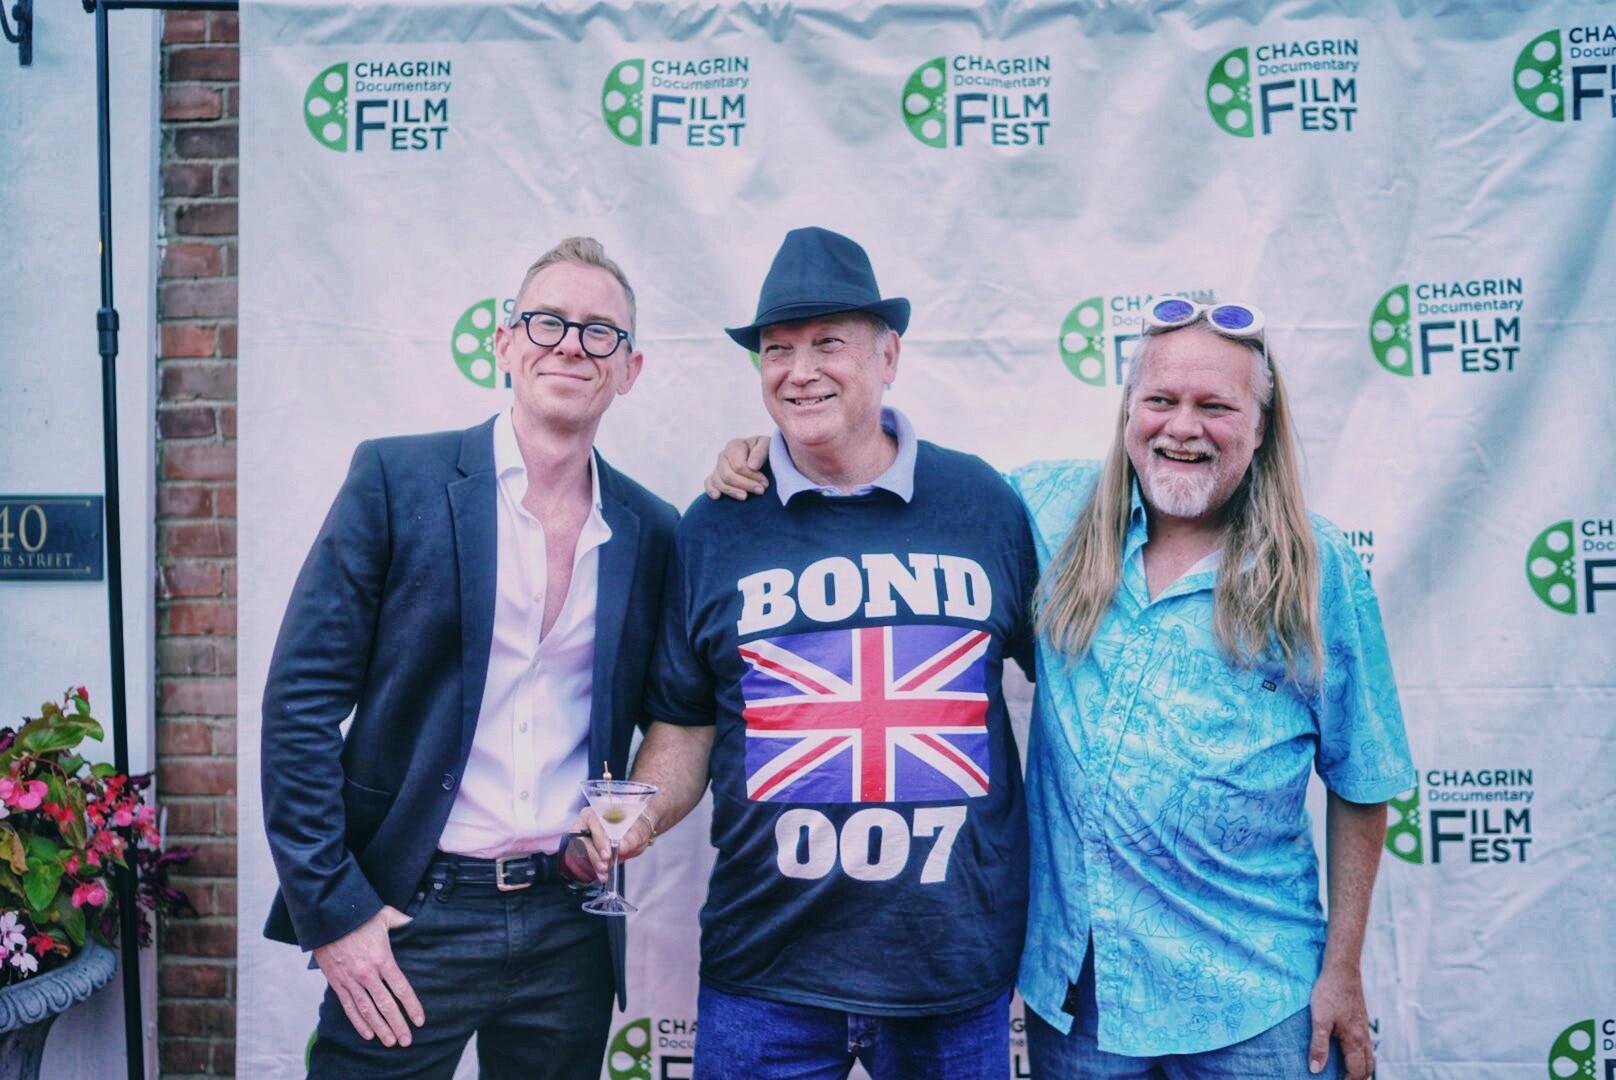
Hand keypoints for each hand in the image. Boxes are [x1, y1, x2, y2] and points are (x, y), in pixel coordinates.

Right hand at [313, 906, 423, 1046]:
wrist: (327, 915)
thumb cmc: (359, 914)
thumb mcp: (386, 915)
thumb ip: (404, 922)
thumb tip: (419, 922)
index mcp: (383, 958)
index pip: (401, 988)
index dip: (412, 1006)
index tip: (419, 1021)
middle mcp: (367, 973)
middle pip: (386, 1005)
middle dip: (398, 1024)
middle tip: (406, 1040)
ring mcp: (350, 980)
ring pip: (367, 1010)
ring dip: (379, 1028)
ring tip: (390, 1041)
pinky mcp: (336, 982)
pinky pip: (348, 1006)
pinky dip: (358, 1022)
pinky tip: (367, 1033)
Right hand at [569, 806, 657, 883]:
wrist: (634, 836)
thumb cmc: (635, 828)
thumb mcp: (639, 831)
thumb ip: (631, 838)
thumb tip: (621, 846)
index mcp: (599, 810)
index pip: (593, 822)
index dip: (599, 839)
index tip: (607, 855)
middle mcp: (585, 822)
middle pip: (582, 838)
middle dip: (593, 855)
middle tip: (605, 867)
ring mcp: (580, 836)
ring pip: (579, 851)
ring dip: (591, 864)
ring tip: (604, 874)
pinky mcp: (580, 850)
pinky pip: (579, 860)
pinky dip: (590, 869)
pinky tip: (600, 875)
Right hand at [704, 436, 768, 499]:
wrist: (765, 458)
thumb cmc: (766, 451)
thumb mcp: (768, 445)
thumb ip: (760, 452)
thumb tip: (752, 466)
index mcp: (734, 445)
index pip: (738, 466)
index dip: (752, 476)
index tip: (765, 483)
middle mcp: (723, 455)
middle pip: (727, 475)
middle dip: (745, 484)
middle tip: (761, 491)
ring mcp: (718, 467)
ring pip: (718, 482)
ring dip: (732, 491)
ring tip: (745, 497)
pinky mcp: (715, 477)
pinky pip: (708, 483)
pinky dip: (711, 490)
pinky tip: (717, 496)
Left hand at [1309, 964, 1372, 1079]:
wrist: (1342, 970)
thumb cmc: (1329, 993)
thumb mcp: (1319, 1020)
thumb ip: (1318, 1046)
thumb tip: (1316, 1070)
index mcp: (1354, 1040)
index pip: (1358, 1071)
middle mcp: (1363, 1036)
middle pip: (1368, 1066)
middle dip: (1359, 1077)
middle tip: (1343, 1079)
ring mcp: (1364, 1027)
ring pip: (1369, 1055)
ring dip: (1361, 1066)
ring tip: (1346, 1070)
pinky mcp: (1361, 1019)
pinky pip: (1366, 1043)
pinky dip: (1361, 1053)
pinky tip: (1348, 1049)